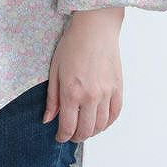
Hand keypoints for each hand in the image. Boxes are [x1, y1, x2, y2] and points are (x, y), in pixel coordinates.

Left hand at [44, 7, 123, 142]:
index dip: (62, 136)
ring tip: (84, 129)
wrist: (95, 29)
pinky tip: (100, 122)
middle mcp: (90, 96)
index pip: (67, 126)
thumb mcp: (54, 69)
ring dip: (91, 132)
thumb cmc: (72, 44)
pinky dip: (107, 123)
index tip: (59, 136)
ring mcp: (106, 94)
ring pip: (101, 125)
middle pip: (85, 130)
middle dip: (76, 137)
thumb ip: (52, 97)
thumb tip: (48, 119)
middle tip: (70, 135)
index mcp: (71, 91)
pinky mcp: (118, 89)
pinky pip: (115, 114)